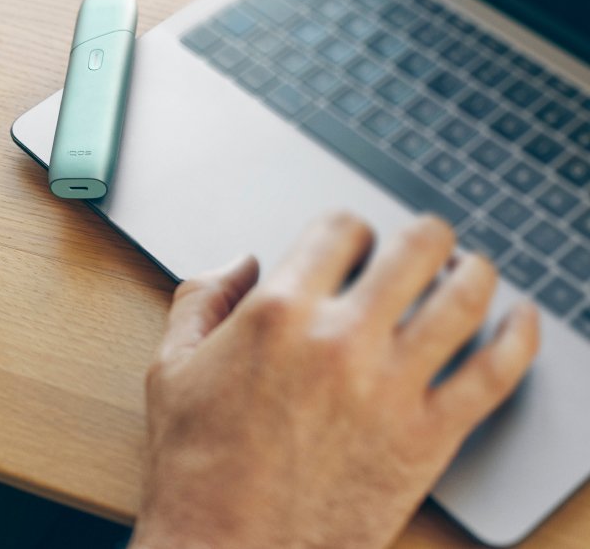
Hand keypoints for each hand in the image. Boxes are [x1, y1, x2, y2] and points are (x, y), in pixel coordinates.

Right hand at [129, 213, 539, 548]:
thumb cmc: (196, 466)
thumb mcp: (170, 367)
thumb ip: (201, 297)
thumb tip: (240, 263)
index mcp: (278, 314)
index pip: (340, 230)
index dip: (349, 227)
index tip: (353, 242)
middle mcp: (341, 339)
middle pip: (414, 247)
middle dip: (423, 235)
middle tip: (423, 244)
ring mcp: (391, 387)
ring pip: (464, 299)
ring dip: (475, 272)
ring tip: (471, 270)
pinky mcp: (427, 437)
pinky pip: (495, 374)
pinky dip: (519, 337)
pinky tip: (521, 320)